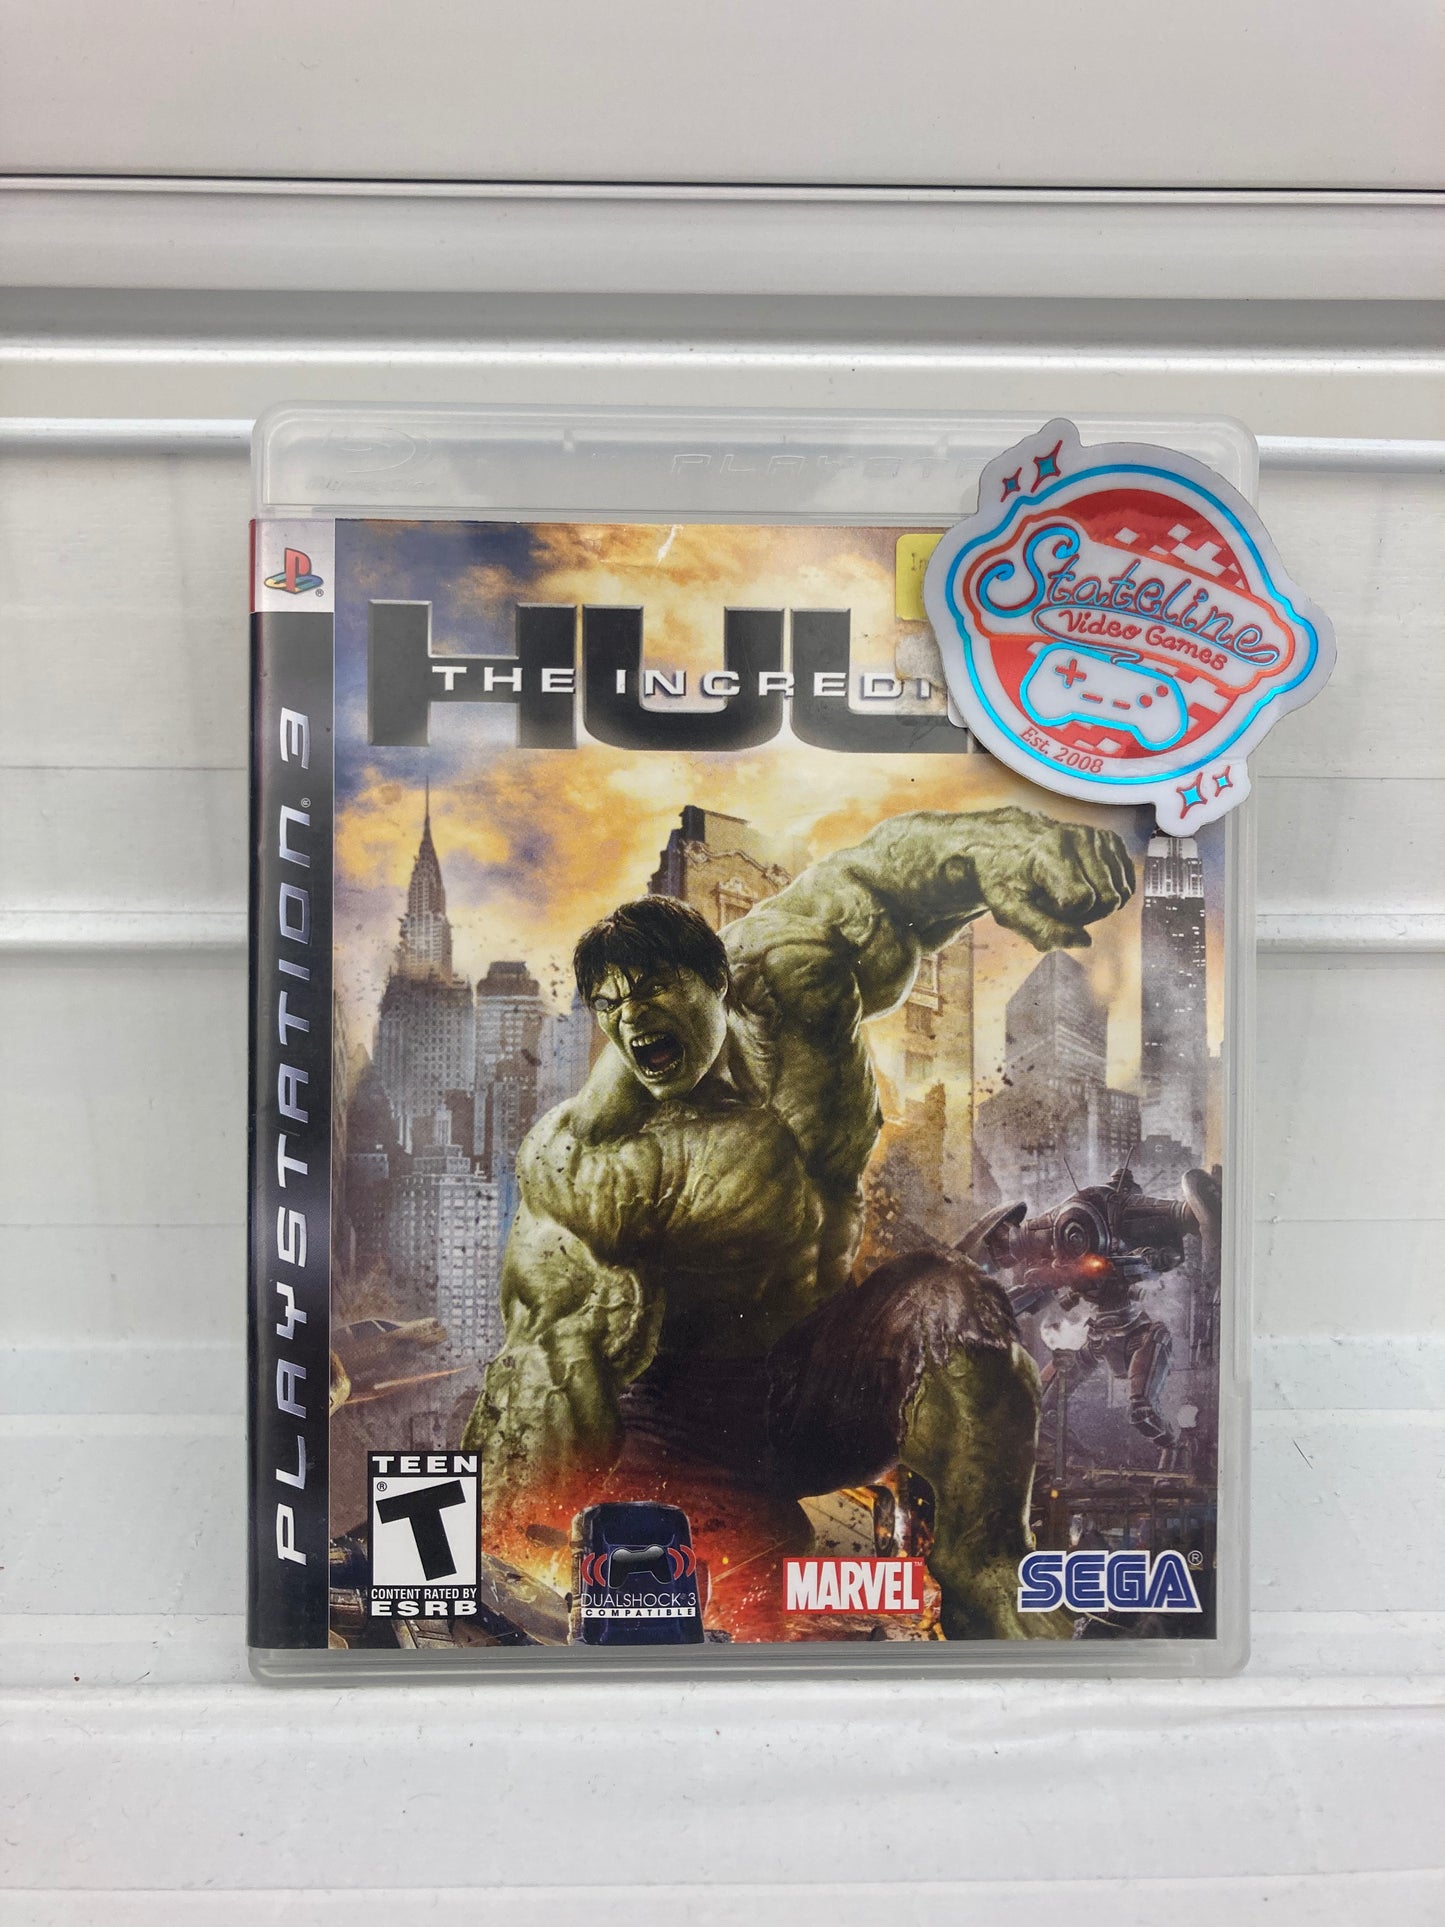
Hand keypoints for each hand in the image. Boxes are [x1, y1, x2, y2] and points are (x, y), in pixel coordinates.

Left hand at [973, 811, 1134, 950]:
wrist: (1009, 842)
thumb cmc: (1006, 879)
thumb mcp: (1008, 909)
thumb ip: (1042, 931)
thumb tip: (1086, 942)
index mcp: (1050, 851)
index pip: (1083, 900)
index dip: (1063, 915)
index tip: (1040, 904)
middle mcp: (1080, 837)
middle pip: (1108, 900)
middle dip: (1083, 914)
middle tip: (1052, 902)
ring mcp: (1098, 836)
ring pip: (1121, 895)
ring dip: (1095, 905)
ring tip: (1065, 891)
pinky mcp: (1111, 840)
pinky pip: (1128, 886)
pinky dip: (1107, 894)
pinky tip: (1083, 886)